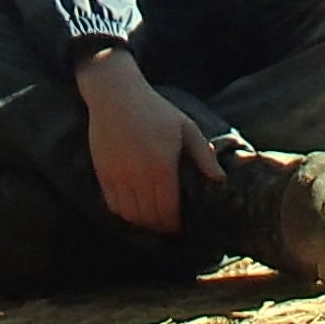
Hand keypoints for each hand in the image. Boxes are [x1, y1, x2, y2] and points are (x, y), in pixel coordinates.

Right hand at [77, 44, 214, 235]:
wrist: (116, 96)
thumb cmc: (155, 110)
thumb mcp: (186, 127)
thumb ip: (203, 155)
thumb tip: (220, 179)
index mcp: (162, 167)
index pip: (168, 210)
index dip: (174, 225)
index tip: (179, 227)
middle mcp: (139, 176)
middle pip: (149, 217)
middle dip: (160, 227)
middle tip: (168, 227)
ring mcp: (119, 176)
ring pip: (130, 215)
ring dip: (142, 223)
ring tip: (152, 220)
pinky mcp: (103, 174)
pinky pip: (113, 205)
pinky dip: (124, 213)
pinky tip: (134, 209)